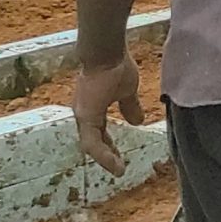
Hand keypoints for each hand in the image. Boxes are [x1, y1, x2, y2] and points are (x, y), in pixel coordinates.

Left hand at [72, 57, 143, 175]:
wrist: (106, 52)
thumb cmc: (116, 66)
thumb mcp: (127, 91)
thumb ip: (130, 107)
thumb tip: (137, 121)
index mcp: (93, 108)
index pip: (100, 132)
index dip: (109, 146)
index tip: (120, 158)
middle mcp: (84, 113)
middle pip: (93, 141)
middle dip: (107, 154)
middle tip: (118, 166)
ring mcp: (83, 115)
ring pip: (91, 144)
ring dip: (105, 158)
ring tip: (119, 169)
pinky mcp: (86, 116)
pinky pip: (93, 142)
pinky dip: (104, 155)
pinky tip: (115, 164)